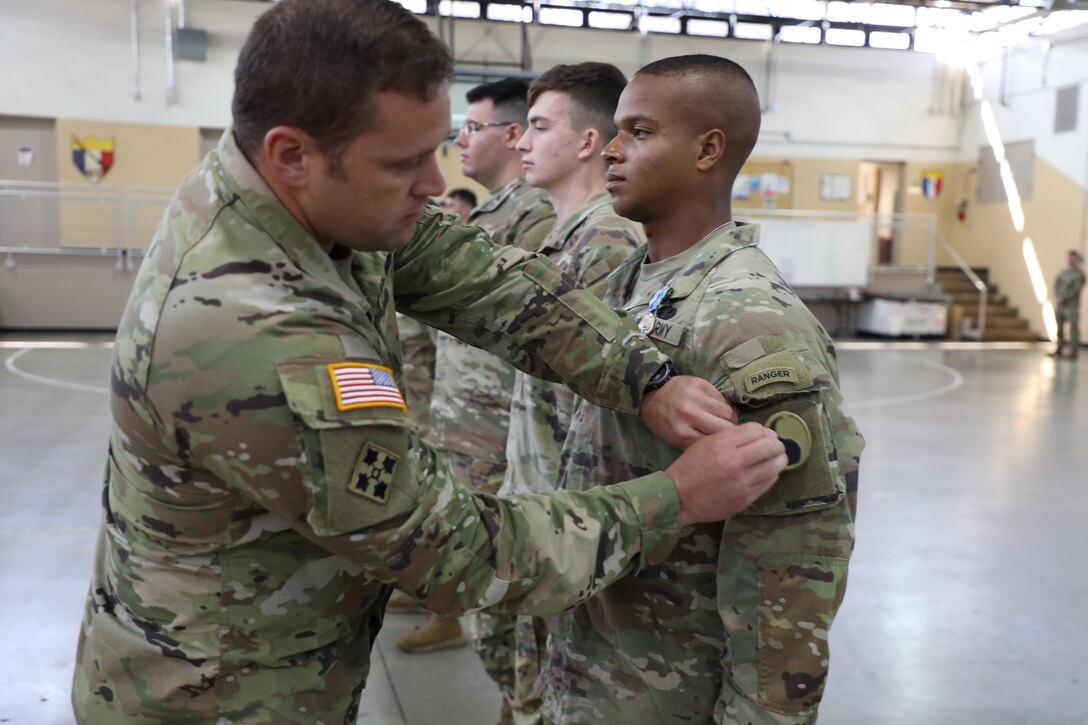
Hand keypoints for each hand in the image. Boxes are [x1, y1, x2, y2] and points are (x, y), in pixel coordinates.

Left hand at [640, 375, 738, 449]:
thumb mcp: (676, 440)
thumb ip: (697, 445)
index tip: (727, 444)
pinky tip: (719, 408)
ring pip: (728, 412)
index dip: (724, 444)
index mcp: (683, 433)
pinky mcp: (701, 384)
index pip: (715, 442)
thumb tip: (722, 448)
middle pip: (726, 427)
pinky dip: (724, 405)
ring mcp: (696, 398)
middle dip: (731, 431)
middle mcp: (690, 414)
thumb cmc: (664, 422)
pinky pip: (722, 399)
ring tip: (726, 420)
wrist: (652, 395)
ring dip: (730, 418)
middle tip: (731, 432)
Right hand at [667, 423, 785, 526]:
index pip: (756, 430)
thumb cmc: (690, 467)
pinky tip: (768, 472)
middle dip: (776, 443)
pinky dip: (772, 474)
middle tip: (775, 445)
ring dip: (779, 459)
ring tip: (777, 458)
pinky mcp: (746, 498)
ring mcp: (742, 482)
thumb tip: (758, 434)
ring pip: (775, 465)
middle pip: (770, 446)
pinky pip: (769, 482)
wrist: (679, 497)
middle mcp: (735, 461)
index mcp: (723, 444)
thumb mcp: (705, 443)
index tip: (764, 434)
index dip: (763, 430)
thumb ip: (730, 437)